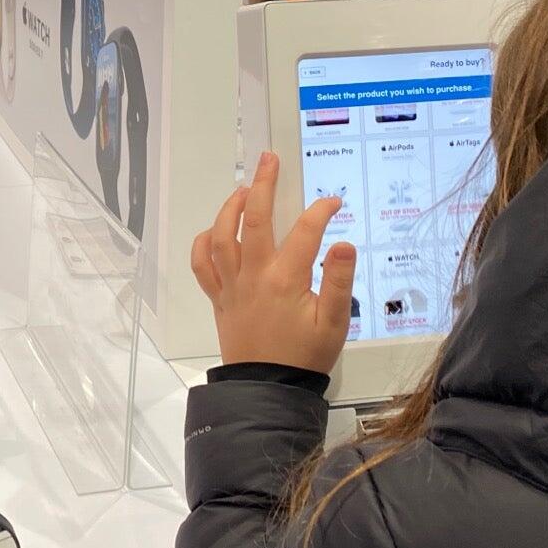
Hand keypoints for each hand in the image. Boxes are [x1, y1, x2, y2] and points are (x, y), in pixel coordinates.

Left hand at [191, 152, 356, 374]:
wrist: (268, 388)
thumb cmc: (304, 357)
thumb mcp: (334, 323)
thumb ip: (339, 282)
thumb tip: (344, 245)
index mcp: (286, 279)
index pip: (306, 231)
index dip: (321, 210)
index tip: (333, 202)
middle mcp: (254, 276)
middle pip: (255, 218)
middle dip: (263, 184)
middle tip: (269, 159)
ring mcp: (232, 285)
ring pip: (221, 235)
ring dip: (230, 208)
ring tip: (245, 189)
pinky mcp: (219, 297)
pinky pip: (202, 265)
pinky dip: (203, 243)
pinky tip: (215, 231)